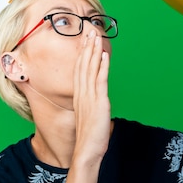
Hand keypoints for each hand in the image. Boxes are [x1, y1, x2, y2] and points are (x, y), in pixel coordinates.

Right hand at [72, 30, 110, 163]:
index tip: (84, 42)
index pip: (80, 72)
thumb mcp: (90, 120)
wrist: (86, 151)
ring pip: (90, 69)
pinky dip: (101, 67)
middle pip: (83, 66)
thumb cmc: (89, 140)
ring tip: (95, 36)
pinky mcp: (98, 103)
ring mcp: (90, 98)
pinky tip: (103, 55)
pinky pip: (99, 81)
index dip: (82, 55)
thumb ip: (93, 110)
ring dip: (93, 52)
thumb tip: (98, 107)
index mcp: (79, 98)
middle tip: (89, 30)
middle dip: (86, 48)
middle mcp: (82, 95)